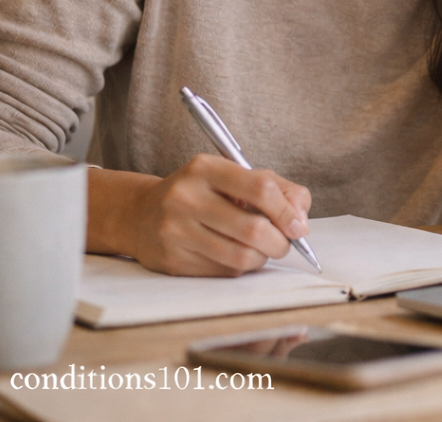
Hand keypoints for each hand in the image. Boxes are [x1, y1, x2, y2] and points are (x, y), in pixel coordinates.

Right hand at [88, 155, 311, 276]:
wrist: (140, 215)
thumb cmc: (199, 192)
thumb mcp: (232, 176)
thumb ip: (275, 187)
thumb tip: (301, 220)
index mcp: (205, 168)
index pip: (260, 189)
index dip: (286, 211)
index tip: (299, 226)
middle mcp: (187, 197)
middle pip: (253, 228)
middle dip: (280, 242)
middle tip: (285, 243)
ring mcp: (176, 231)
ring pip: (241, 256)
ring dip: (262, 257)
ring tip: (262, 249)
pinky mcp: (173, 261)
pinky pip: (224, 271)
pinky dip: (241, 267)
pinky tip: (236, 254)